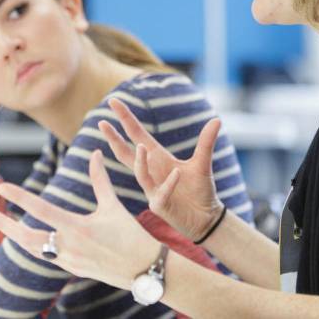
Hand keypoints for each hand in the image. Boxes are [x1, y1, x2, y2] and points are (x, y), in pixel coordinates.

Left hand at [0, 150, 161, 290]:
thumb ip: (100, 179)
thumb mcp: (114, 205)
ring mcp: (68, 261)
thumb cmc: (131, 234)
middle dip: (4, 225)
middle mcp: (69, 246)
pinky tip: (26, 237)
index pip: (41, 209)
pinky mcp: (72, 269)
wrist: (145, 269)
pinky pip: (46, 256)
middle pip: (26, 237)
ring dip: (15, 236)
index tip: (2, 187)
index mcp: (78, 227)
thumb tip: (95, 152)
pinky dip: (34, 245)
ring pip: (32, 248)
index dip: (19, 197)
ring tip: (1, 223)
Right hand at [99, 98, 224, 241]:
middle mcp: (151, 172)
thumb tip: (217, 119)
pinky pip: (161, 193)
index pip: (136, 134)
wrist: (206, 218)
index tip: (113, 100)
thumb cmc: (200, 190)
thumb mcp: (202, 163)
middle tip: (101, 122)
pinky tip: (177, 173)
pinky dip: (169, 183)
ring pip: (140, 174)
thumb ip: (206, 142)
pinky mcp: (160, 206)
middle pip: (126, 153)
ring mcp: (152, 189)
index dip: (125, 118)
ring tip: (141, 146)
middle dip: (114, 138)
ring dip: (140, 160)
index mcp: (157, 158)